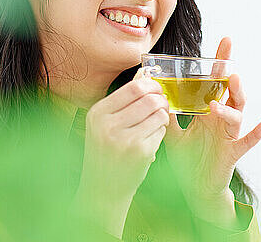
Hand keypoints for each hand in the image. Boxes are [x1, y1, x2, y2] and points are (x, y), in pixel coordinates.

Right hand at [78, 75, 170, 198]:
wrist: (102, 187)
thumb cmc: (106, 151)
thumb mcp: (104, 123)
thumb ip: (123, 101)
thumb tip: (144, 73)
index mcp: (98, 113)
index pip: (133, 88)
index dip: (151, 85)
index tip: (156, 89)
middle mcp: (108, 125)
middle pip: (148, 99)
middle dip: (161, 100)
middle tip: (162, 104)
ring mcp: (124, 140)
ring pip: (158, 114)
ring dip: (162, 116)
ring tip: (156, 123)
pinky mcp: (140, 152)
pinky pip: (161, 131)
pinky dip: (161, 132)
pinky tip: (151, 138)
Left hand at [159, 37, 260, 223]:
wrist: (195, 188)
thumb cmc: (188, 159)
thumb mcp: (172, 133)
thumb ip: (168, 114)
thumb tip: (155, 92)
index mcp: (208, 112)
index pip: (215, 83)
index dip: (220, 64)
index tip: (225, 41)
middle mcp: (221, 120)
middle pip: (230, 93)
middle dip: (231, 75)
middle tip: (229, 59)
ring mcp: (228, 136)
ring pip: (237, 114)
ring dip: (234, 100)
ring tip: (232, 85)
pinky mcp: (232, 153)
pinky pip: (247, 142)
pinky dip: (257, 133)